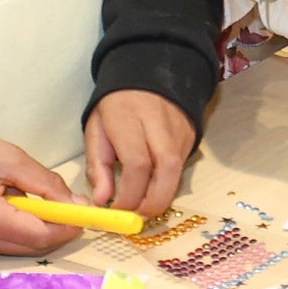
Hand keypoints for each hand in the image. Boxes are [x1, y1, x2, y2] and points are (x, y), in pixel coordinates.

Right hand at [0, 123, 81, 255]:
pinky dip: (18, 229)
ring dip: (37, 230)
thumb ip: (44, 182)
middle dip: (56, 231)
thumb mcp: (8, 157)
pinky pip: (1, 243)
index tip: (84, 213)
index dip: (66, 227)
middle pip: (31, 249)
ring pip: (17, 248)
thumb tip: (74, 203)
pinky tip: (20, 206)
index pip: (39, 236)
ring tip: (43, 201)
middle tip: (70, 207)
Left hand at [84, 91, 195, 216]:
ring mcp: (180, 130)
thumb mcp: (96, 128)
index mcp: (129, 119)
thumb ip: (97, 165)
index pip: (137, 165)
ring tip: (141, 203)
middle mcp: (160, 125)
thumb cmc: (117, 104)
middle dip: (153, 203)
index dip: (128, 196)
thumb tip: (102, 201)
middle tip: (136, 217)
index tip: (115, 211)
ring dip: (160, 195)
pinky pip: (181, 167)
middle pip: (167, 171)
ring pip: (177, 173)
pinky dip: (167, 182)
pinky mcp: (191, 136)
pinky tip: (153, 184)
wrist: (151, 71)